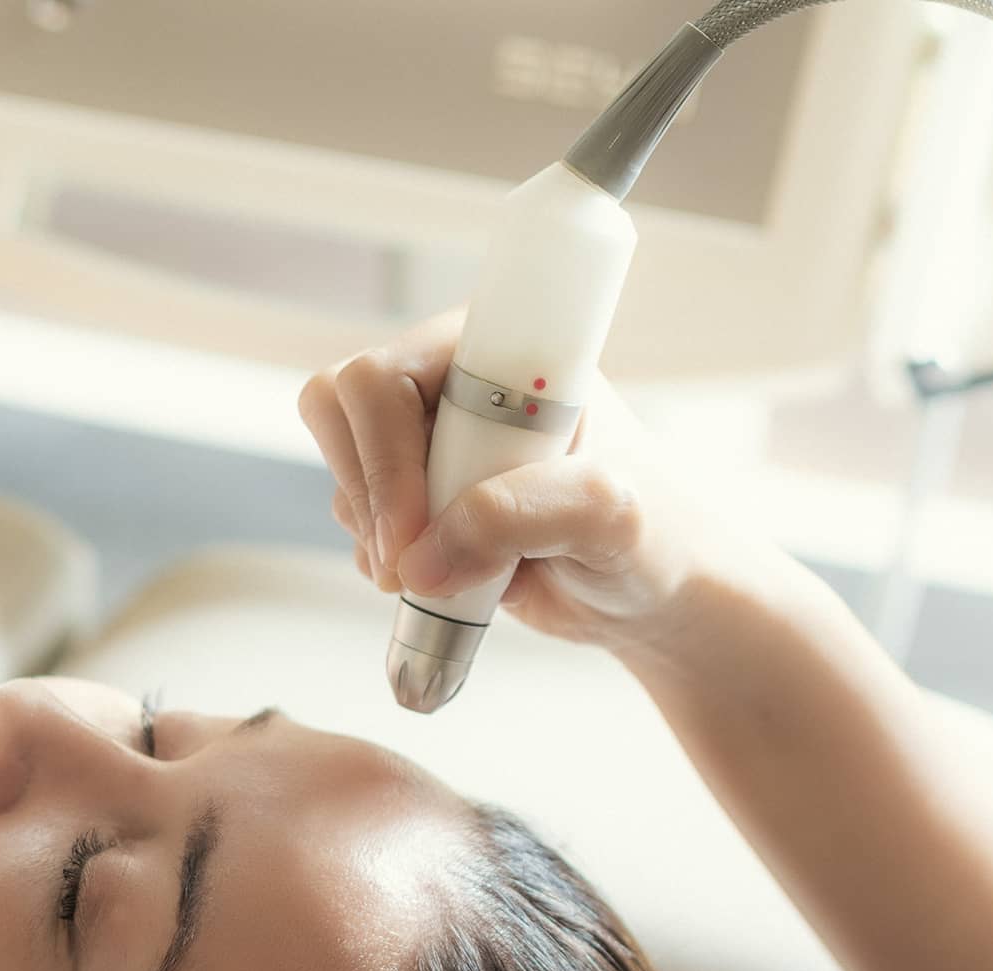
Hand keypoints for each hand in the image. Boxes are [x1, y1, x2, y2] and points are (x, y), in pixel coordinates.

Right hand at [297, 308, 742, 657]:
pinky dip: (384, 561)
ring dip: (379, 536)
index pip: (386, 373)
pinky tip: (442, 581)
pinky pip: (359, 522)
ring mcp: (429, 444)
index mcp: (497, 355)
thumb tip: (422, 558)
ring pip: (346, 472)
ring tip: (450, 574)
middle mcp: (453, 386)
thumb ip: (518, 517)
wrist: (650, 593)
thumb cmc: (651, 532)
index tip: (416, 530)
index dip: (384, 453)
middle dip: (369, 495)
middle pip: (341, 407)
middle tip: (408, 564)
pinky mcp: (418, 501)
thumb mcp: (606, 513)